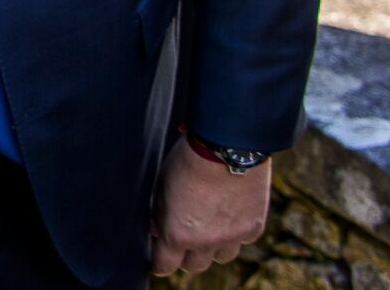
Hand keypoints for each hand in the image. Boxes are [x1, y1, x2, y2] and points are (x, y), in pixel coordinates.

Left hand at [151, 140, 269, 274]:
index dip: (160, 263)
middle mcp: (207, 242)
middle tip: (184, 237)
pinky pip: (243, 241)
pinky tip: (229, 212)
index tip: (160, 258)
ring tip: (208, 223)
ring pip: (221, 257)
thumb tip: (158, 229)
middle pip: (195, 266)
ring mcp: (233, 237)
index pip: (165, 266)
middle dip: (186, 255)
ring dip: (213, 246)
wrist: (227, 146)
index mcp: (178, 233)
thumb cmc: (187, 161)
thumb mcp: (162, 186)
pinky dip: (236, 233)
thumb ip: (160, 213)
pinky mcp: (254, 227)